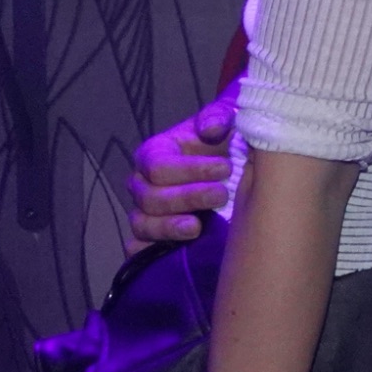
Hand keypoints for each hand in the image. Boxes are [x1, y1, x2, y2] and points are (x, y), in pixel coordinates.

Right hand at [129, 93, 237, 247]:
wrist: (232, 163)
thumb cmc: (225, 137)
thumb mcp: (226, 118)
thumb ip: (218, 117)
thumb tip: (212, 129)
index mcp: (153, 154)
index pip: (159, 166)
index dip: (191, 169)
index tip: (226, 168)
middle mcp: (143, 185)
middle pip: (151, 198)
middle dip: (187, 197)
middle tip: (222, 195)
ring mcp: (145, 213)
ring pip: (143, 226)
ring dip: (170, 228)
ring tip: (198, 228)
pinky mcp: (152, 239)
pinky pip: (139, 251)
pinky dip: (151, 253)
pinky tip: (176, 252)